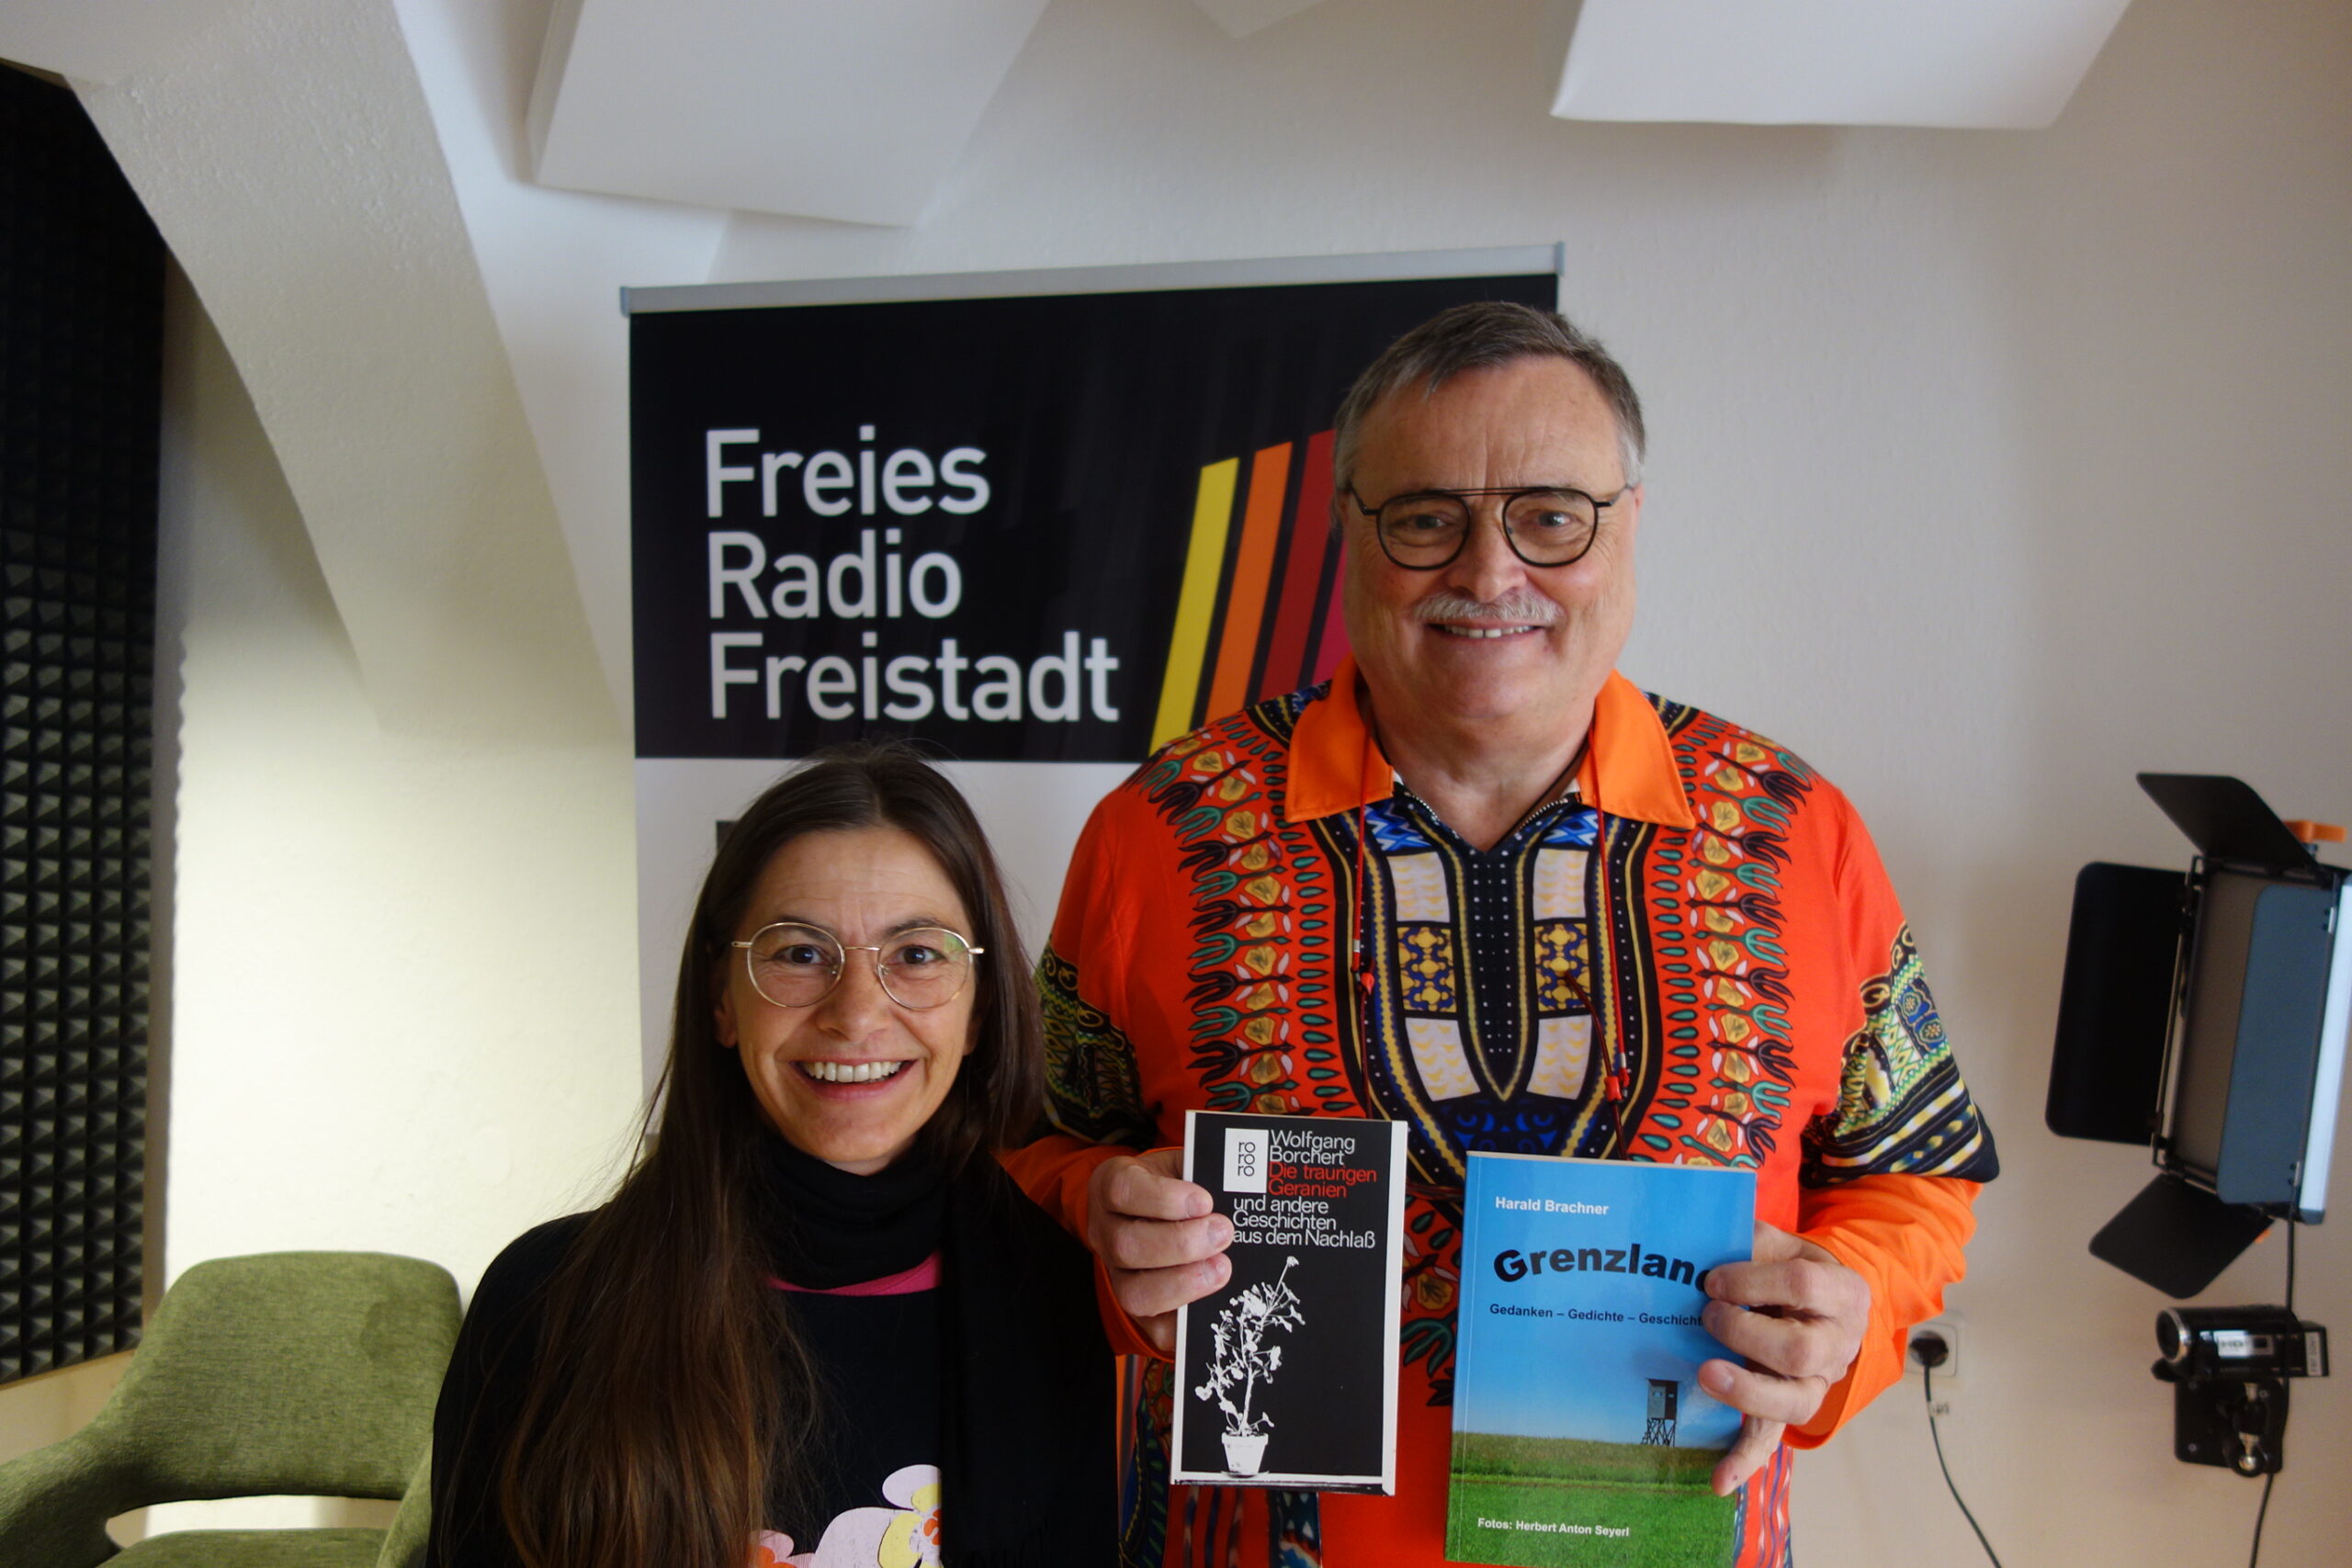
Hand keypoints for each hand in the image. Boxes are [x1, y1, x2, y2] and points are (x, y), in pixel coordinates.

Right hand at [1086, 1148, 1233, 1354]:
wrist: (1159, 1212)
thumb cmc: (1178, 1185)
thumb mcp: (1185, 1166)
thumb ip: (1204, 1172)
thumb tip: (1240, 1189)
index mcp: (1111, 1186)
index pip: (1123, 1191)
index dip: (1163, 1199)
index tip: (1204, 1201)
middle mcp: (1106, 1232)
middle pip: (1127, 1246)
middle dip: (1181, 1243)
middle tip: (1223, 1233)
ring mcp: (1117, 1275)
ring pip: (1135, 1292)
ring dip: (1184, 1283)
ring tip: (1222, 1268)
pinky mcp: (1137, 1312)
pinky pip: (1155, 1328)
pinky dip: (1187, 1320)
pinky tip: (1215, 1302)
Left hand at [1695, 1222, 1870, 1495]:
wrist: (1828, 1303)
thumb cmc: (1793, 1270)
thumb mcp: (1784, 1244)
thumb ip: (1751, 1240)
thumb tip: (1701, 1238)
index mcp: (1842, 1292)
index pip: (1804, 1286)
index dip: (1755, 1281)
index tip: (1713, 1279)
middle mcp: (1839, 1343)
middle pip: (1799, 1350)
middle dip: (1746, 1332)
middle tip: (1707, 1316)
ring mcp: (1819, 1382)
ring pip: (1793, 1400)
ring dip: (1746, 1390)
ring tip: (1706, 1375)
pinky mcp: (1792, 1408)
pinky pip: (1772, 1439)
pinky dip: (1744, 1461)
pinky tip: (1716, 1481)